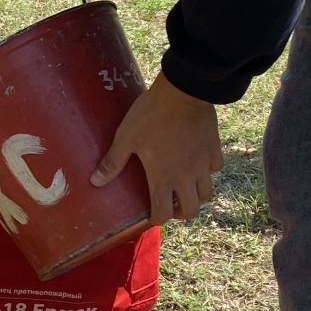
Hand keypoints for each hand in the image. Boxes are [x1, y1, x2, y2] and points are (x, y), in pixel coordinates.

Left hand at [91, 75, 224, 223]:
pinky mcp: (215, 149)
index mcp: (163, 178)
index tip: (151, 213)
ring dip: (196, 195)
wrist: (183, 91)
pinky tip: (198, 161)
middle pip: (192, 211)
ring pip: (207, 193)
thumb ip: (113, 162)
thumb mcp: (127, 138)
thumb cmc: (151, 115)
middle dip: (181, 212)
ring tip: (185, 186)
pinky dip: (208, 171)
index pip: (163, 214)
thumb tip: (95, 181)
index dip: (156, 219)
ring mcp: (203, 164)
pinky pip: (216, 168)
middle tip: (171, 202)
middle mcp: (186, 177)